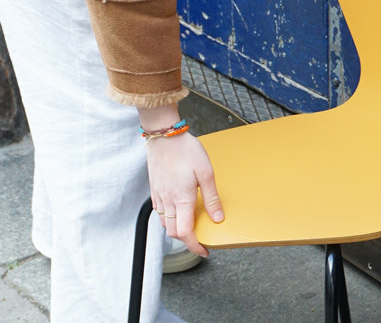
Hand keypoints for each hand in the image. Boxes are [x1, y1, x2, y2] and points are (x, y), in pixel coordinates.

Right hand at [140, 106, 223, 256]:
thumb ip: (212, 197)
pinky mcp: (154, 189)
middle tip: (199, 237)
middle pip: (173, 232)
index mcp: (181, 199)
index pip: (185, 233)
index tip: (203, 250)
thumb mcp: (206, 172)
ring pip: (165, 223)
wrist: (164, 137)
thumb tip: (218, 218)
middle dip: (186, 239)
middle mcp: (167, 201)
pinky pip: (160, 212)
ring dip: (177, 228)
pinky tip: (178, 209)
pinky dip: (169, 217)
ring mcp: (159, 196)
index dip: (194, 246)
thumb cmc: (186, 150)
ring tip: (190, 223)